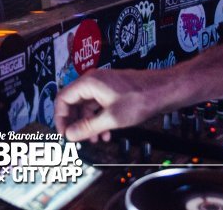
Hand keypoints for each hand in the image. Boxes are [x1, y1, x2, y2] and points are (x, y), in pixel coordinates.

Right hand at [55, 67, 171, 141]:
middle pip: (74, 103)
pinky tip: (106, 133)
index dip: (60, 118)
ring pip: (86, 106)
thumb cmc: (141, 98)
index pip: (63, 99)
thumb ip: (88, 128)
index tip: (63, 134)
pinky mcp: (111, 91)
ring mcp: (102, 85)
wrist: (162, 91)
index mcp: (89, 83)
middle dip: (76, 123)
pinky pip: (97, 106)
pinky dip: (98, 120)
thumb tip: (70, 134)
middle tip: (77, 139)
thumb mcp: (111, 118)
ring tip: (95, 140)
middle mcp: (93, 81)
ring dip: (88, 124)